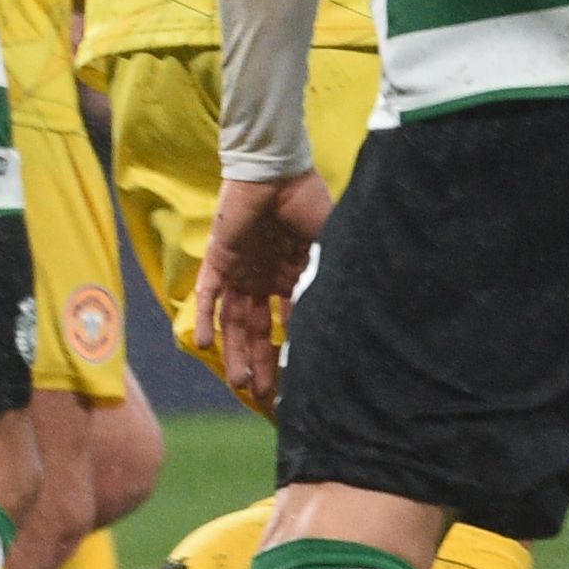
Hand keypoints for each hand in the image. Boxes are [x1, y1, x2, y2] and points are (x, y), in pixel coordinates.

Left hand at [198, 168, 331, 413]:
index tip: (297, 381)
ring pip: (235, 320)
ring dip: (236, 351)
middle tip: (265, 398)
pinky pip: (208, 292)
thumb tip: (367, 309)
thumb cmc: (308, 202)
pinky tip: (202, 343)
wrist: (278, 170)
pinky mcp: (219, 258)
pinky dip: (203, 317)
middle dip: (262, 363)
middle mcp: (264, 278)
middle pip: (259, 330)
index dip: (291, 352)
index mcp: (292, 276)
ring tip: (240, 385)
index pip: (290, 324)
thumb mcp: (332, 246)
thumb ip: (337, 276)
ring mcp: (240, 269)